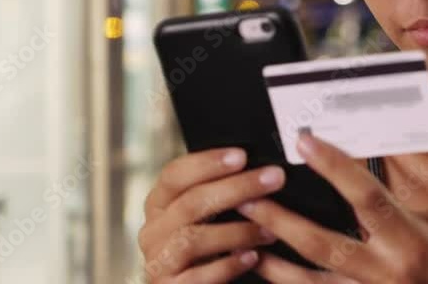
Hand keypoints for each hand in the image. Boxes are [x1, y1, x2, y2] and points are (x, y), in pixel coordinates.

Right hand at [137, 148, 284, 282]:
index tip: (243, 155)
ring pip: (195, 239)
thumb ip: (221, 192)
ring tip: (271, 230)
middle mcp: (152, 230)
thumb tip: (262, 168)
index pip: (175, 174)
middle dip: (238, 188)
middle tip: (274, 179)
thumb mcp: (208, 215)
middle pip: (192, 202)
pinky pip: (199, 276)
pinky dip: (229, 265)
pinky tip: (253, 257)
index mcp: (160, 204)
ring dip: (239, 231)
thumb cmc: (209, 247)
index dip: (208, 163)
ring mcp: (158, 261)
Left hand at [237, 134, 427, 283]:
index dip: (334, 166)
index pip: (366, 195)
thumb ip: (402, 214)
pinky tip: (276, 278)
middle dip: (280, 219)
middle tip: (248, 198)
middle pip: (321, 243)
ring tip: (247, 246)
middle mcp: (388, 274)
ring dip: (275, 265)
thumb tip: (367, 197)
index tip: (307, 143)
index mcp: (413, 242)